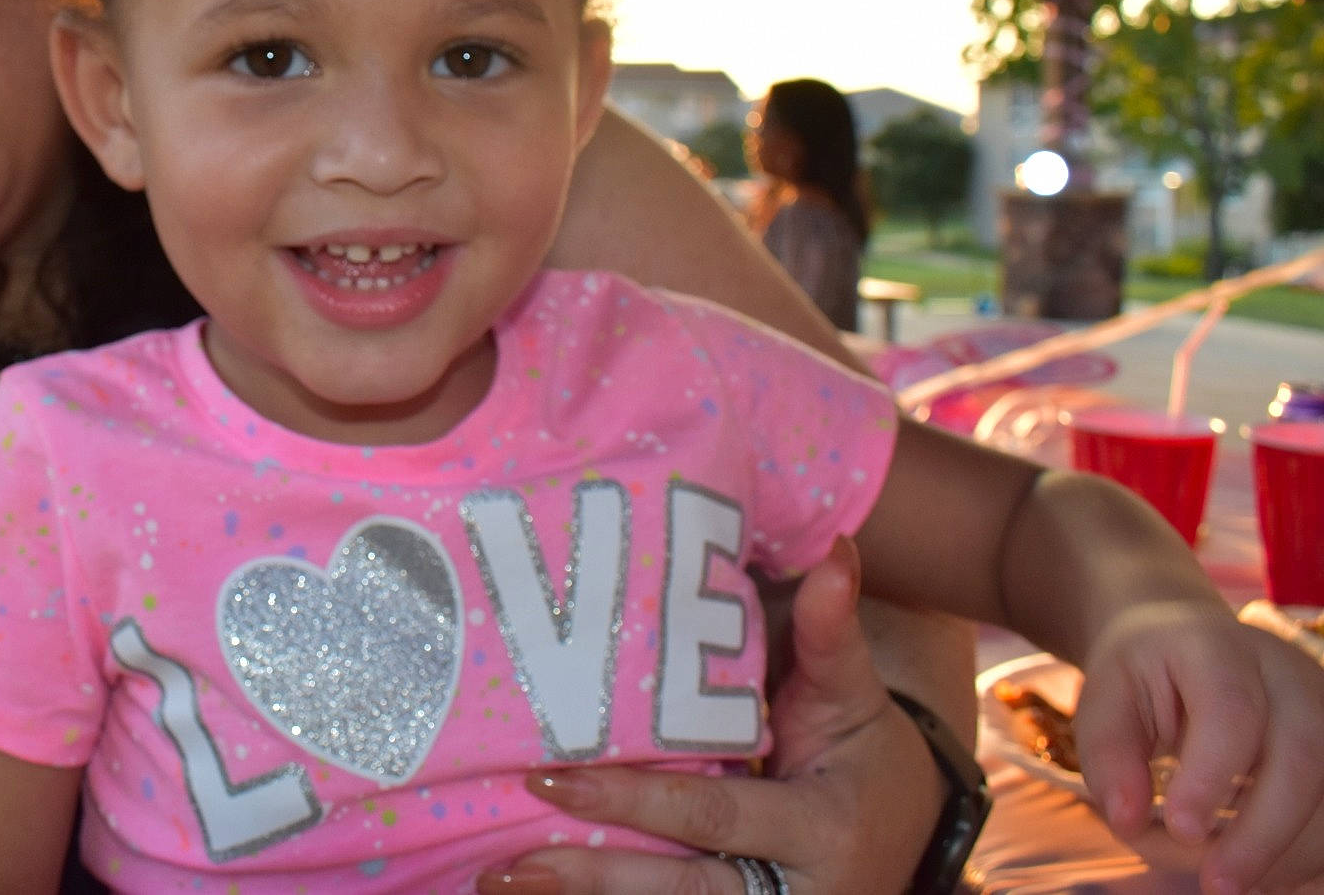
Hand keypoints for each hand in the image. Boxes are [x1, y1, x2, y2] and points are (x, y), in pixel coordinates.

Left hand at [475, 537, 941, 894]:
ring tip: (501, 881)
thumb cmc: (862, 755)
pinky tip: (539, 892)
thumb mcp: (853, 695)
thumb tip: (836, 548)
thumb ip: (829, 632)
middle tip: (507, 859)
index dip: (634, 801)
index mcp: (819, 830)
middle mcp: (791, 890)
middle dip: (593, 873)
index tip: (550, 778)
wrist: (907, 833)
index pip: (713, 818)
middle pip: (680, 889)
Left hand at [1074, 600, 1323, 894]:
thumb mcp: (1106, 697)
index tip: (1182, 828)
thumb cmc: (1143, 676)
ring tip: (1234, 883)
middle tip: (1218, 883)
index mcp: (1216, 648)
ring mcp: (1323, 706)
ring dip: (1290, 852)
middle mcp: (1286, 673)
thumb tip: (1126, 821)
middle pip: (1302, 755)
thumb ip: (1108, 754)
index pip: (1232, 710)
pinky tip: (1266, 874)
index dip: (1212, 775)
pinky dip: (1308, 852)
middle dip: (1263, 832)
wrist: (1187, 641)